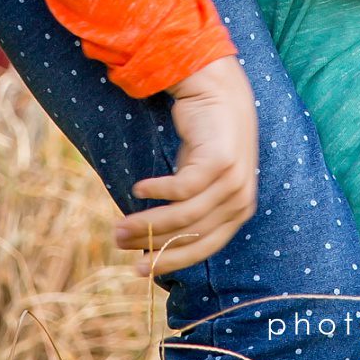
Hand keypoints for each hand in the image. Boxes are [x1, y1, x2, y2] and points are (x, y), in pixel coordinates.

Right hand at [113, 54, 257, 276]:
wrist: (220, 90)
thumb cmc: (207, 138)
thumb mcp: (201, 179)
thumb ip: (190, 210)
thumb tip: (153, 244)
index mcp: (239, 212)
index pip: (203, 249)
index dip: (170, 261)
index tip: (140, 269)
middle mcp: (240, 201)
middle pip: (190, 236)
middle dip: (151, 243)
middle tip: (118, 242)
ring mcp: (233, 181)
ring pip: (183, 216)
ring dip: (147, 222)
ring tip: (120, 224)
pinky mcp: (219, 161)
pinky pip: (182, 188)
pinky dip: (157, 191)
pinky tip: (139, 187)